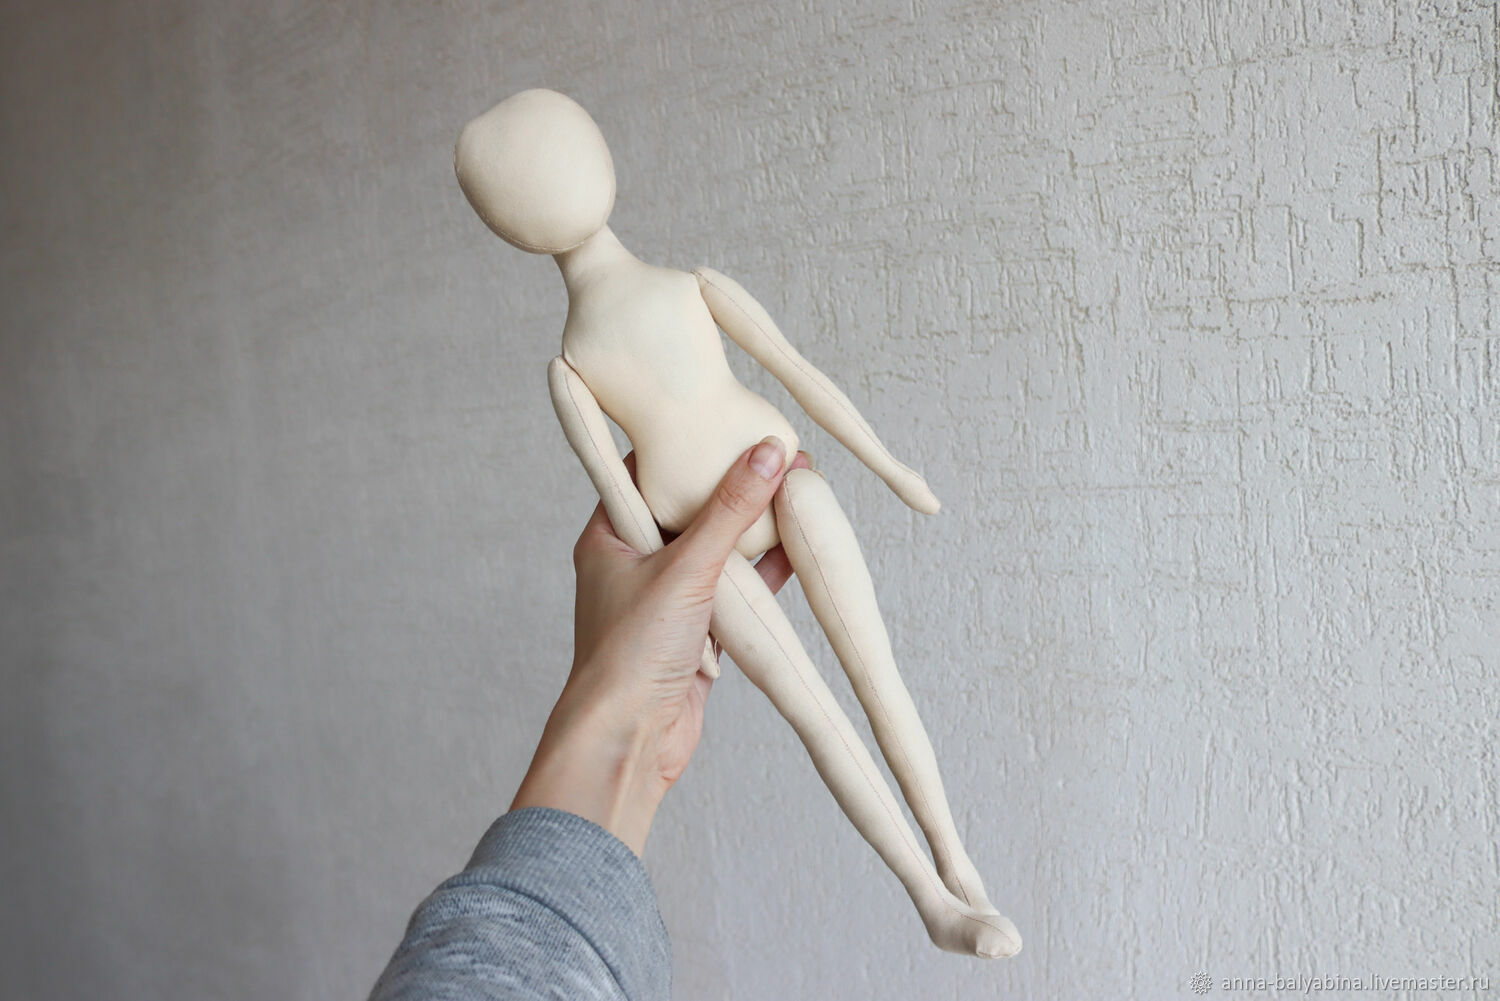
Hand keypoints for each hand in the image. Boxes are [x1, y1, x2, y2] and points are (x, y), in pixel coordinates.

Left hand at [510, 437, 812, 855]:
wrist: (628, 741)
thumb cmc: (630, 653)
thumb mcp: (686, 568)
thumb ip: (729, 509)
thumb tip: (769, 451)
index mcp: (609, 536)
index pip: (645, 470)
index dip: (685, 443)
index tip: (725, 418)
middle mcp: (634, 562)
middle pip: (689, 508)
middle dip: (733, 484)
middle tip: (776, 451)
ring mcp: (667, 599)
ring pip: (717, 550)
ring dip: (754, 529)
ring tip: (798, 491)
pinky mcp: (696, 633)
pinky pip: (736, 591)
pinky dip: (764, 574)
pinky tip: (797, 549)